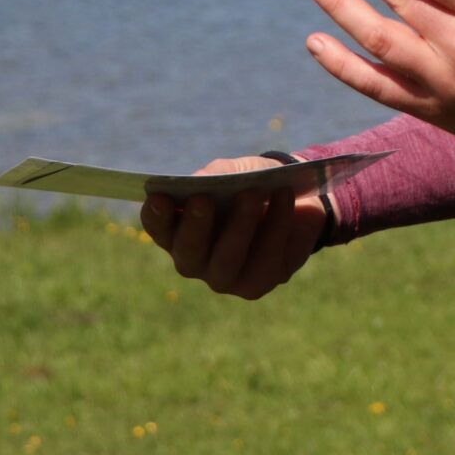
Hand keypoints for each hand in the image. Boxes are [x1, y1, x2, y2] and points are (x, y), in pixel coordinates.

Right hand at [138, 157, 327, 300]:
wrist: (297, 201)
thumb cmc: (252, 184)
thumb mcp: (235, 171)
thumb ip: (217, 174)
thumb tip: (202, 181)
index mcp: (179, 230)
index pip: (159, 228)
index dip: (156, 216)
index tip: (160, 197)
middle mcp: (195, 261)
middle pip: (188, 253)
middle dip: (195, 225)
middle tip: (203, 198)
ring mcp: (224, 277)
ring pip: (226, 260)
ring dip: (240, 225)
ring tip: (253, 192)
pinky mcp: (257, 284)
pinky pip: (265, 259)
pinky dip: (276, 225)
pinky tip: (284, 198)